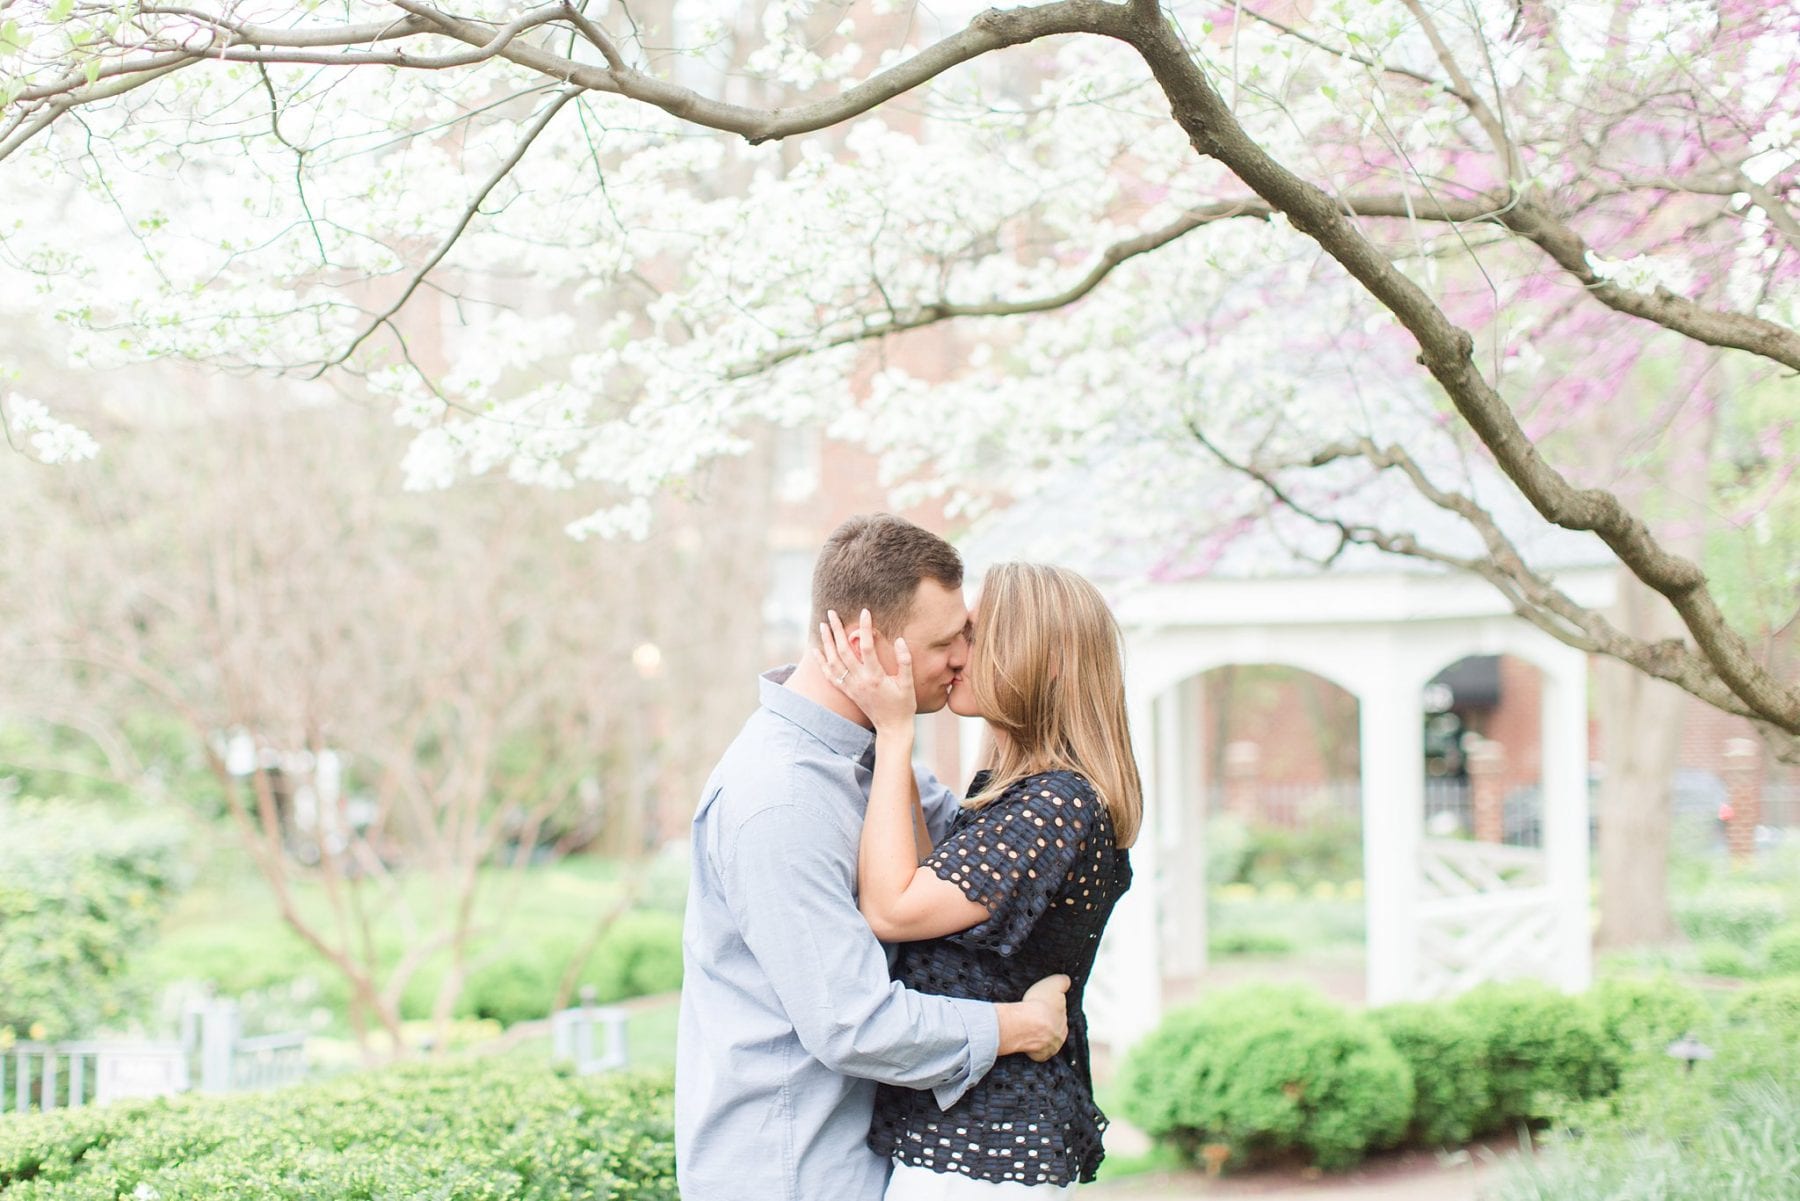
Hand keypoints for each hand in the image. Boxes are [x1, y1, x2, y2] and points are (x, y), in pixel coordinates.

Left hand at [812, 608, 916, 733]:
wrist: (892, 728)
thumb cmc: (903, 705)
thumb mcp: (908, 683)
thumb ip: (905, 661)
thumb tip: (900, 640)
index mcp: (875, 677)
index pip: (866, 647)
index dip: (865, 628)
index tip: (865, 612)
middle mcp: (859, 681)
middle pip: (843, 650)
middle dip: (837, 630)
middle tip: (832, 613)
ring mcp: (851, 687)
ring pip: (834, 661)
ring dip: (827, 642)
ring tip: (824, 625)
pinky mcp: (848, 692)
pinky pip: (830, 676)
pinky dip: (822, 662)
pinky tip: (816, 650)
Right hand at [997, 973, 1069, 1062]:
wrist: (1026, 1023)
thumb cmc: (1040, 1004)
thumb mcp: (1053, 984)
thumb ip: (1063, 982)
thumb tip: (1067, 981)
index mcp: (1065, 1022)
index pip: (1060, 1017)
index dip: (1052, 1011)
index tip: (1043, 1008)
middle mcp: (1060, 1037)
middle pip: (1053, 1031)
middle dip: (1046, 1025)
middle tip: (1033, 1017)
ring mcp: (1049, 1048)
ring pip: (1045, 1042)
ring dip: (1038, 1037)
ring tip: (1027, 1028)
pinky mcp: (1038, 1056)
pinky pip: (1035, 1053)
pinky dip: (1031, 1048)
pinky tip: (1025, 1040)